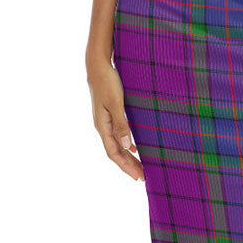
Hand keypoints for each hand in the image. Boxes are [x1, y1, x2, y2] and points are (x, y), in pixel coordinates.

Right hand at [89, 59, 143, 182]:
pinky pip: (118, 135)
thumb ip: (121, 124)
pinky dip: (127, 144)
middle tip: (143, 176)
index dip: (126, 166)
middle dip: (129, 165)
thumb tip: (127, 147)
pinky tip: (134, 147)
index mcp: (102, 126)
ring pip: (117, 144)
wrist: (98, 65)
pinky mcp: (109, 113)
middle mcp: (103, 126)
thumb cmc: (108, 82)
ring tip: (140, 166)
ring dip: (128, 156)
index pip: (114, 153)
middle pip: (116, 152)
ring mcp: (105, 120)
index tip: (138, 176)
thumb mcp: (116, 103)